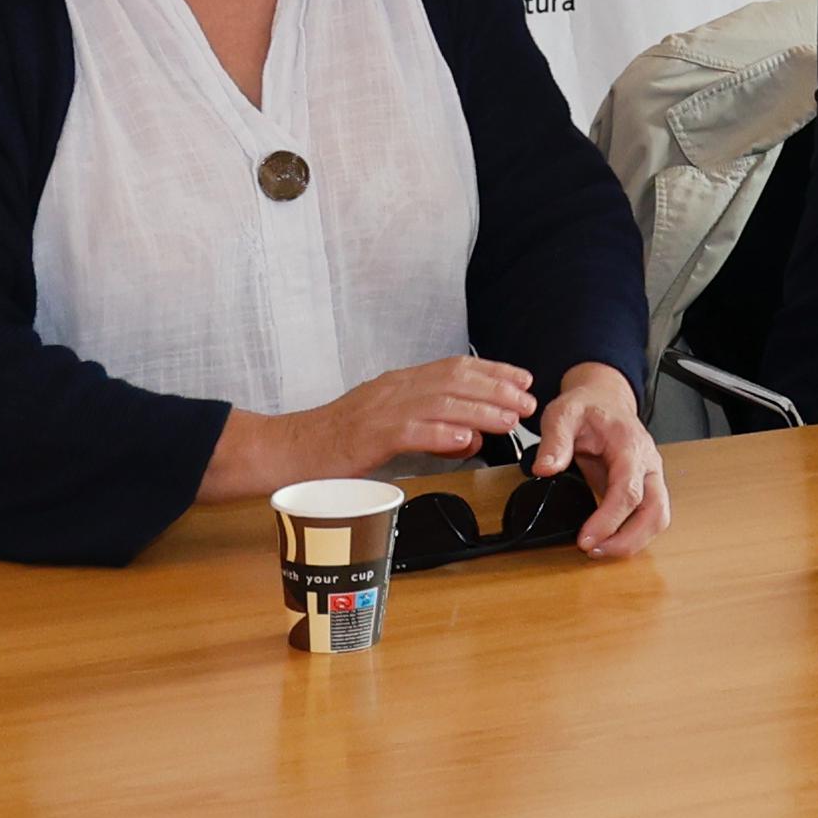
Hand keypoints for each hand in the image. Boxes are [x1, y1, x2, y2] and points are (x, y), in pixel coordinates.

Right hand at [290, 353, 533, 481]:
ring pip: (440, 403)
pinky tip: (465, 441)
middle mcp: (394, 390)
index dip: (493, 371)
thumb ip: (428, 427)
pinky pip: (410, 432)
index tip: (523, 379)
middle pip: (455, 381)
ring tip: (510, 420)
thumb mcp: (388, 425)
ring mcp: (381, 412)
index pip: (454, 367)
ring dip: (480, 411)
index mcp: (400, 383)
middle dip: (497, 390)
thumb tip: (469, 438)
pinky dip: (441, 434)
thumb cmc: (337, 440)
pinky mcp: (368, 437)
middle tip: (528, 401)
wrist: (289, 449)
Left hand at [528, 361, 674, 557]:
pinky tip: (607, 541)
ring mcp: (649, 477)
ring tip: (598, 550)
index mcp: (630, 445)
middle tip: (594, 552)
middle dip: (628, 540)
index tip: (585, 539)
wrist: (604, 401)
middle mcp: (648, 464)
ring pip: (657, 518)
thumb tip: (545, 468)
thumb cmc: (588, 407)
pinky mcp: (644, 489)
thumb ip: (555, 440)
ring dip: (632, 541)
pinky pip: (648, 518)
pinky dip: (632, 535)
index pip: (629, 491)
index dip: (609, 519)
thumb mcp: (564, 413)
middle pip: (655, 511)